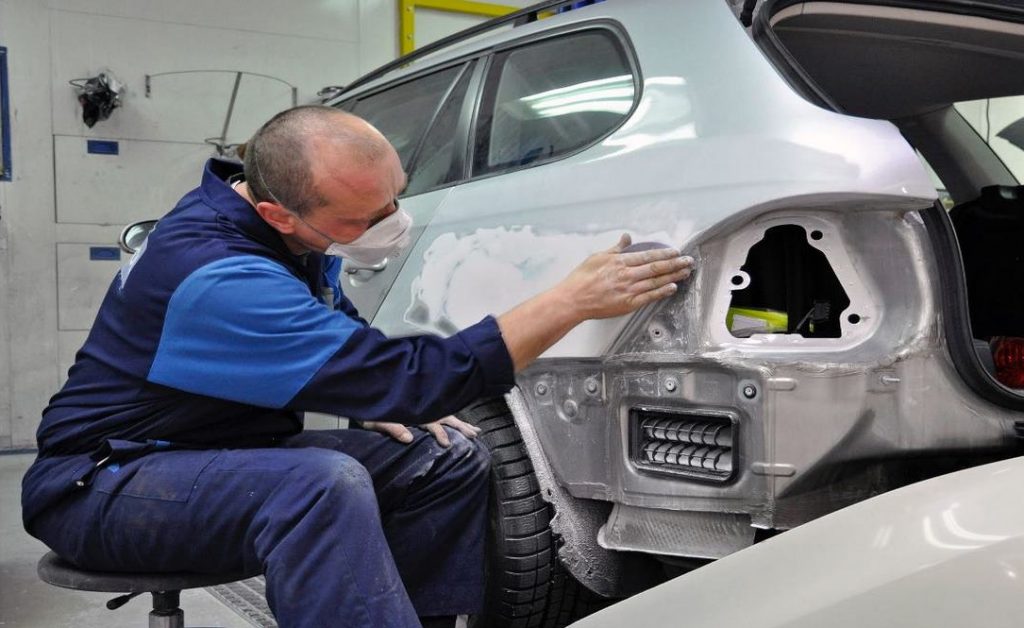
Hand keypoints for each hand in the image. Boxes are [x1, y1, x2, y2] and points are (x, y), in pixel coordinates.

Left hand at [360, 415, 480, 446]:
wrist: (368, 396)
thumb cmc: (371, 412)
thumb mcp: (376, 421)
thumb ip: (392, 428)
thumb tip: (409, 438)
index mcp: (413, 411)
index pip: (430, 422)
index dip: (439, 433)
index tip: (446, 444)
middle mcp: (422, 408)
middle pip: (445, 417)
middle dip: (460, 426)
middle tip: (473, 435)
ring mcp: (425, 409)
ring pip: (448, 415)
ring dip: (462, 424)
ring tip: (476, 432)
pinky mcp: (425, 411)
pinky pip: (444, 414)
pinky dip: (456, 420)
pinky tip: (466, 426)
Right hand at [559, 234, 694, 320]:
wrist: (573, 300)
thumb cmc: (581, 279)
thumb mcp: (598, 257)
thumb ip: (616, 248)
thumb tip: (627, 237)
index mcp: (619, 262)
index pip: (648, 256)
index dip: (665, 253)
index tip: (676, 252)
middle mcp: (627, 275)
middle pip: (656, 268)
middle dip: (675, 264)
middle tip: (689, 261)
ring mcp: (628, 290)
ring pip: (656, 282)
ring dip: (673, 276)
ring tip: (685, 272)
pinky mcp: (628, 304)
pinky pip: (649, 297)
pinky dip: (662, 292)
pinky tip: (672, 288)